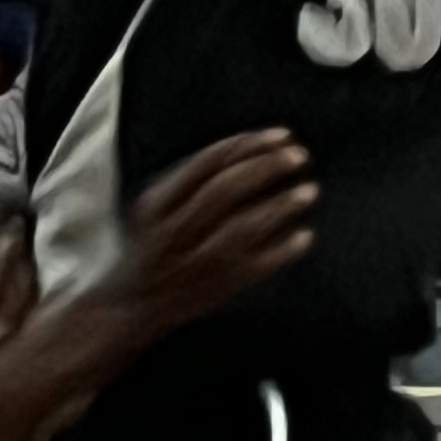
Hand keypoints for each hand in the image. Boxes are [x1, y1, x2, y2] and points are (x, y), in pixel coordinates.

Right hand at [115, 133, 317, 330]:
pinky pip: (259, 266)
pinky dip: (284, 250)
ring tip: (309, 191)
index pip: (206, 163)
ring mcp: (198, 261)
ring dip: (281, 205)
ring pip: (245, 226)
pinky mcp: (219, 287)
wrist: (131, 305)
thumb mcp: (156, 206)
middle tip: (298, 156)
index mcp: (157, 204)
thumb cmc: (151, 245)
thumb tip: (252, 145)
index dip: (248, 145)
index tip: (281, 135)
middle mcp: (175, 231)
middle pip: (227, 189)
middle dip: (267, 167)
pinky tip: (303, 235)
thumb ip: (193, 179)